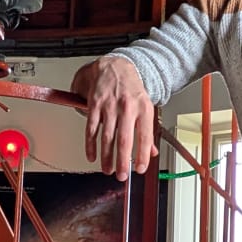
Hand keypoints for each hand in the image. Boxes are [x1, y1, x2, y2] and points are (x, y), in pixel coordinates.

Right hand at [71, 57, 156, 179]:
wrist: (115, 66)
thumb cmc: (130, 88)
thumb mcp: (144, 106)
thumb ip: (147, 130)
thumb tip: (151, 152)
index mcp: (143, 108)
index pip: (144, 136)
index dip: (142, 155)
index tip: (140, 169)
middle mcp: (127, 107)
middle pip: (125, 139)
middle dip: (123, 161)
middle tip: (122, 176)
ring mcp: (110, 106)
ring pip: (107, 137)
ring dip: (106, 156)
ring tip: (107, 169)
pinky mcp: (95, 105)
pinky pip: (92, 129)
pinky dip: (91, 145)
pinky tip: (92, 155)